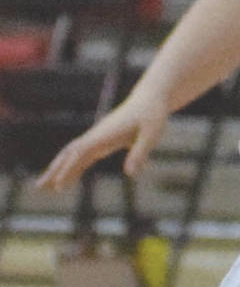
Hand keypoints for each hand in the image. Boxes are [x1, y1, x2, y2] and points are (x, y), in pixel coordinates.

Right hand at [37, 89, 170, 190]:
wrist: (150, 98)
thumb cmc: (152, 114)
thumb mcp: (152, 133)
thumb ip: (140, 153)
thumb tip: (130, 174)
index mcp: (106, 133)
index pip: (81, 152)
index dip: (69, 167)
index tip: (59, 183)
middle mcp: (97, 135)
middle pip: (70, 153)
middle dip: (55, 170)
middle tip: (40, 187)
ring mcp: (98, 137)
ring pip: (74, 155)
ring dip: (60, 170)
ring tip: (47, 187)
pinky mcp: (103, 140)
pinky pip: (85, 155)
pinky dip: (75, 167)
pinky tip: (69, 179)